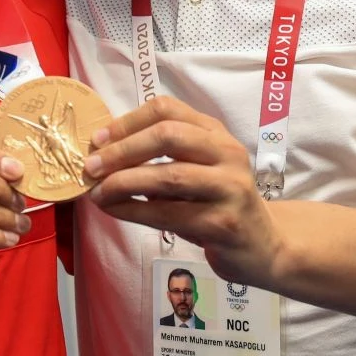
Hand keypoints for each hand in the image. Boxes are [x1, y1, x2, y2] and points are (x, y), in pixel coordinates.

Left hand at [83, 97, 281, 287]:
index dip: (127, 121)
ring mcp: (229, 188)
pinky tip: (115, 210)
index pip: (167, 110)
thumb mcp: (197, 169)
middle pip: (168, 135)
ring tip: (98, 192)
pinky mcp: (223, 223)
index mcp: (216, 132)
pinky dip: (134, 211)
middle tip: (91, 165)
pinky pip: (169, 213)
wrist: (264, 246)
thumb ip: (162, 156)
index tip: (97, 138)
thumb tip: (103, 154)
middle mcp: (227, 153)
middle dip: (122, 149)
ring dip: (124, 182)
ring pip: (168, 176)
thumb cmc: (217, 203)